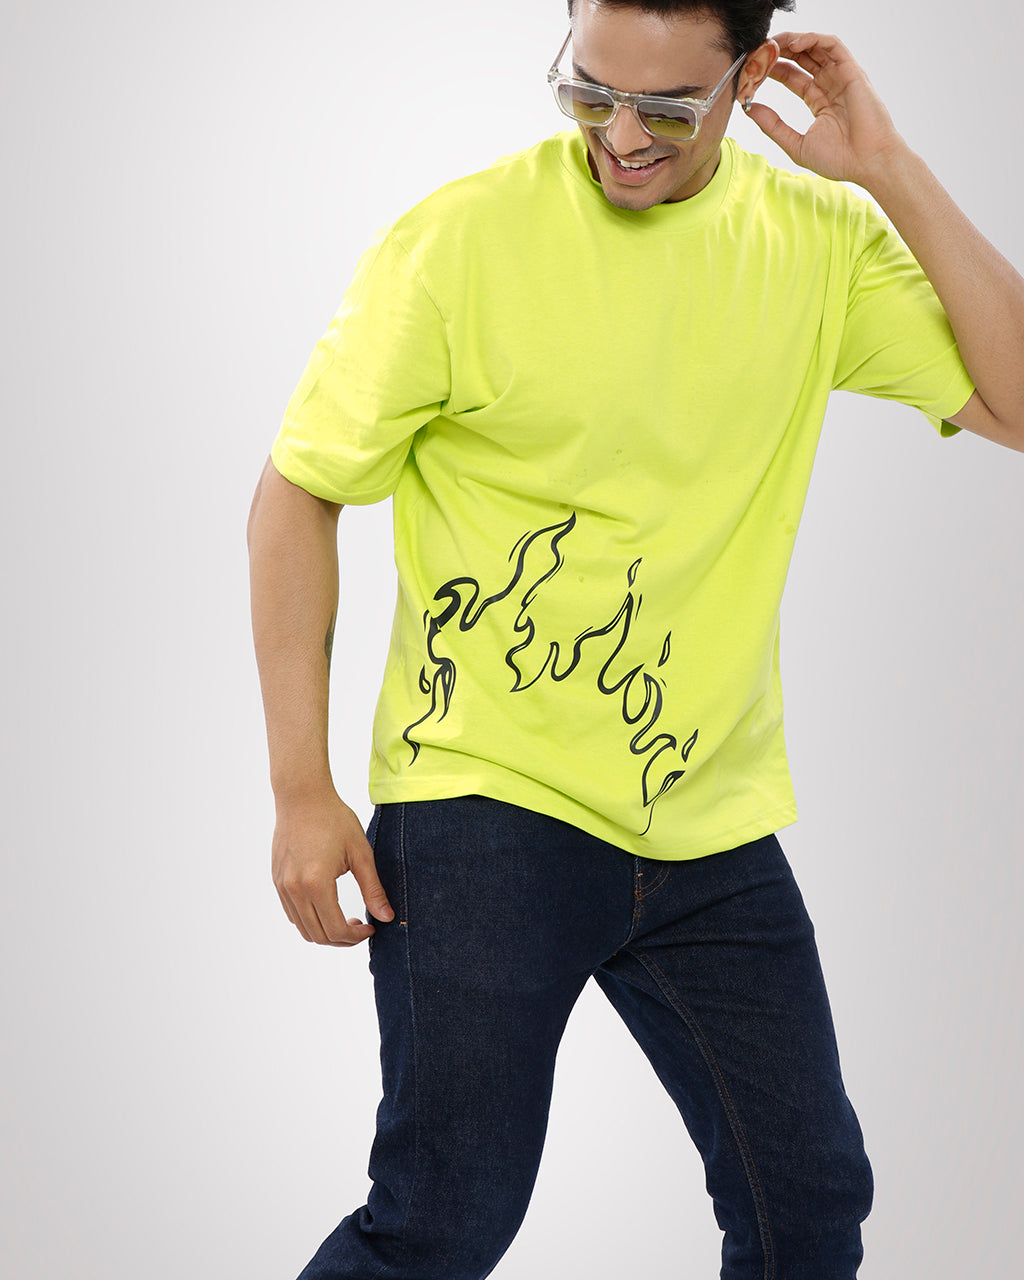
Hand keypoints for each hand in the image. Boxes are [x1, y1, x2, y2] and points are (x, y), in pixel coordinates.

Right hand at [272, 791, 393, 945]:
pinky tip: (328, 906)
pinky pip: (292, 913)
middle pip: (318, 935)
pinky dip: (310, 920)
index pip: (336, 929)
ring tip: (346, 919)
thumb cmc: (334, 819)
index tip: (370, 928)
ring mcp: (282, 886)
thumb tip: (386, 918)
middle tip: (360, 926)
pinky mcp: (277, 881)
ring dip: (325, 932)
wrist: (302, 797)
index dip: (356, 937)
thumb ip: (373, 889)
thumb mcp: (360, 853)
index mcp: (316, 883)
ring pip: (303, 928)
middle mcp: (294, 889)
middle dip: (342, 939)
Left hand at [746, 32, 905, 189]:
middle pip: (801, 57)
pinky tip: (794, 45)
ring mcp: (841, 76)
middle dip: (779, 51)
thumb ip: (773, 126)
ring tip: (771, 43)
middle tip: (758, 50)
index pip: (792, 76)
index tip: (753, 70)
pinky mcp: (852, 71)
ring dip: (792, 41)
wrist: (869, 163)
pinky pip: (832, 45)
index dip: (773, 70)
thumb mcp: (796, 144)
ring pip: (815, 47)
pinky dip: (813, 39)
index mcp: (819, 100)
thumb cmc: (839, 159)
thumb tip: (749, 109)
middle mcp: (830, 84)